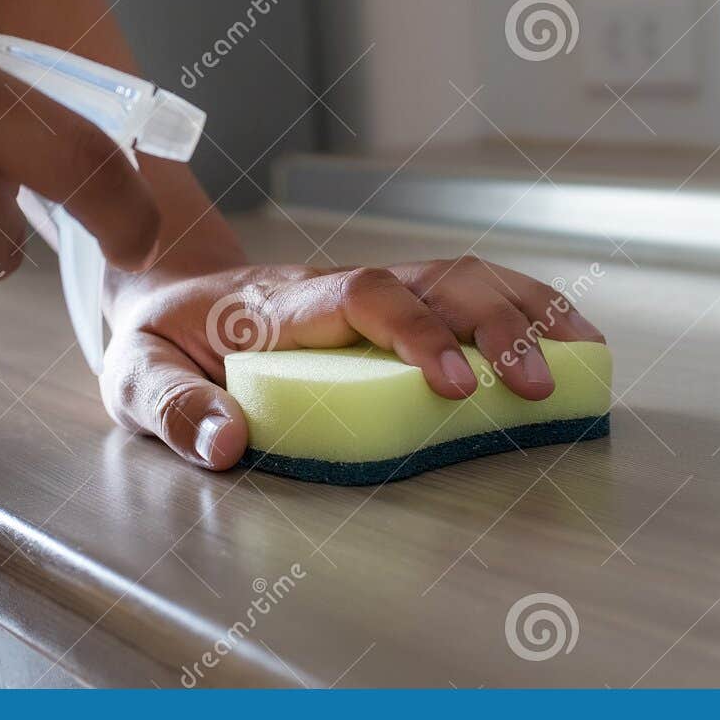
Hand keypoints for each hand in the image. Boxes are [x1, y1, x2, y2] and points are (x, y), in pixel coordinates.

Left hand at [100, 257, 604, 468]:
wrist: (166, 294)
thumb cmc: (158, 341)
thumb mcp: (137, 378)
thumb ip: (175, 409)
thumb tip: (228, 444)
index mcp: (279, 305)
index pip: (361, 297)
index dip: (416, 333)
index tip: (454, 386)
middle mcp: (335, 286)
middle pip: (433, 278)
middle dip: (494, 326)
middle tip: (535, 387)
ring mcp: (370, 288)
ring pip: (461, 275)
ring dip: (524, 310)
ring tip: (581, 356)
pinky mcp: (393, 302)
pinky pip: (465, 289)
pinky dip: (523, 305)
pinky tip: (567, 337)